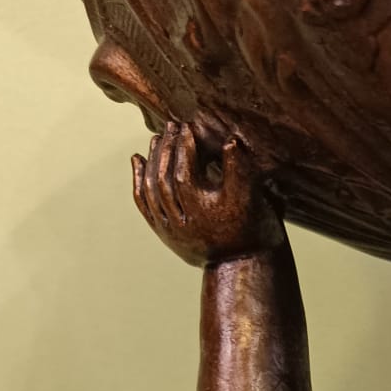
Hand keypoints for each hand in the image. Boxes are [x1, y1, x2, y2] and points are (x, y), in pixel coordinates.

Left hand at [132, 122, 281, 266]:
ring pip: (152, 191)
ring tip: (157, 138)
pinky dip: (139, 180)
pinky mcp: (164, 234)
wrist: (243, 264)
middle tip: (171, 125)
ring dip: (153, 161)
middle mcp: (182, 224)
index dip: (184, 147)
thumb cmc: (252, 229)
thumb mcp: (251, 199)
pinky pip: (145, 205)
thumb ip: (239, 169)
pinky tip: (137, 159)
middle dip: (167, 149)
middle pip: (164, 179)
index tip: (188, 126)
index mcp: (202, 214)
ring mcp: (171, 231)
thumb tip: (230, 140)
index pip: (184, 172)